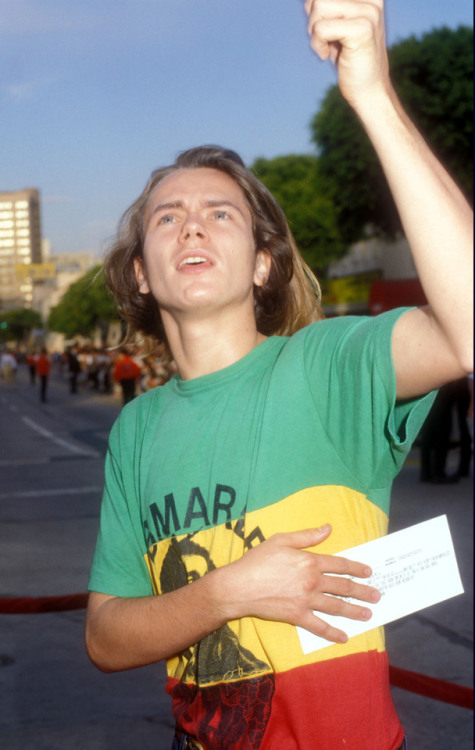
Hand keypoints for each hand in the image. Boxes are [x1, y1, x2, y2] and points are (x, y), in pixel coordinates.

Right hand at [219, 525, 380, 643]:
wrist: (239, 586)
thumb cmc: (257, 560)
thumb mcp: (280, 540)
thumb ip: (307, 536)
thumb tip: (328, 529)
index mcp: (309, 561)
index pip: (339, 564)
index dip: (356, 567)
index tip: (368, 572)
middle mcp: (312, 581)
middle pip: (343, 586)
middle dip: (362, 591)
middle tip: (376, 595)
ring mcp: (306, 600)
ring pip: (336, 607)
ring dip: (354, 611)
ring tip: (368, 614)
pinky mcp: (297, 616)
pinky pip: (319, 626)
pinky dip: (332, 632)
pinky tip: (344, 637)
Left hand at [304, 0, 389, 107]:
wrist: (369, 91)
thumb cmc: (350, 60)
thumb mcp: (336, 26)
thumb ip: (327, 7)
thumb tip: (308, 0)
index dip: (314, 7)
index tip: (325, 29)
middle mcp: (371, 0)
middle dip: (313, 18)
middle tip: (325, 39)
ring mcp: (369, 12)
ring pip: (319, 5)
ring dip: (314, 31)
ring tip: (327, 46)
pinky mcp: (362, 29)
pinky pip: (321, 28)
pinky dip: (317, 45)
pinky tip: (327, 55)